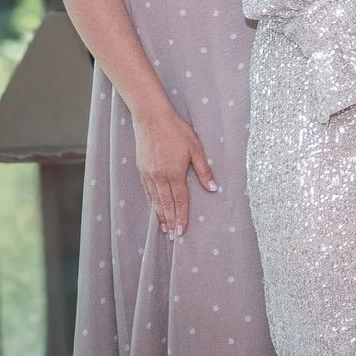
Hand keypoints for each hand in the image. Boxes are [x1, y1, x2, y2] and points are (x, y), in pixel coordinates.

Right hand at [132, 109, 215, 237]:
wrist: (151, 119)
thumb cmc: (177, 131)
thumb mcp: (196, 149)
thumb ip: (204, 170)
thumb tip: (213, 188)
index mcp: (174, 173)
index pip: (180, 200)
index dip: (182, 216)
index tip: (182, 231)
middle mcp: (159, 177)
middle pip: (166, 204)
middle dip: (170, 221)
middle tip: (173, 236)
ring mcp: (148, 174)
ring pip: (155, 200)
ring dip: (160, 215)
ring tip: (164, 228)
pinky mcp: (142, 169)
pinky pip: (147, 191)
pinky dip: (152, 202)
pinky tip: (154, 208)